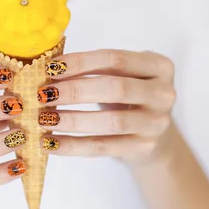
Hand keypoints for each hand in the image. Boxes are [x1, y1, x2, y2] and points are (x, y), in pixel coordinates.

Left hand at [36, 50, 175, 164]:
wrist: (153, 134)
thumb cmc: (129, 96)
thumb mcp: (122, 75)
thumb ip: (94, 69)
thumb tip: (48, 69)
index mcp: (159, 66)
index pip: (116, 59)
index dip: (81, 62)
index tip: (51, 68)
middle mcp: (164, 94)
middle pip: (116, 89)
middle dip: (75, 91)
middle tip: (44, 94)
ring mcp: (156, 123)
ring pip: (111, 122)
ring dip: (72, 120)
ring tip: (43, 119)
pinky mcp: (144, 148)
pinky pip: (104, 148)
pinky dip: (74, 146)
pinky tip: (50, 143)